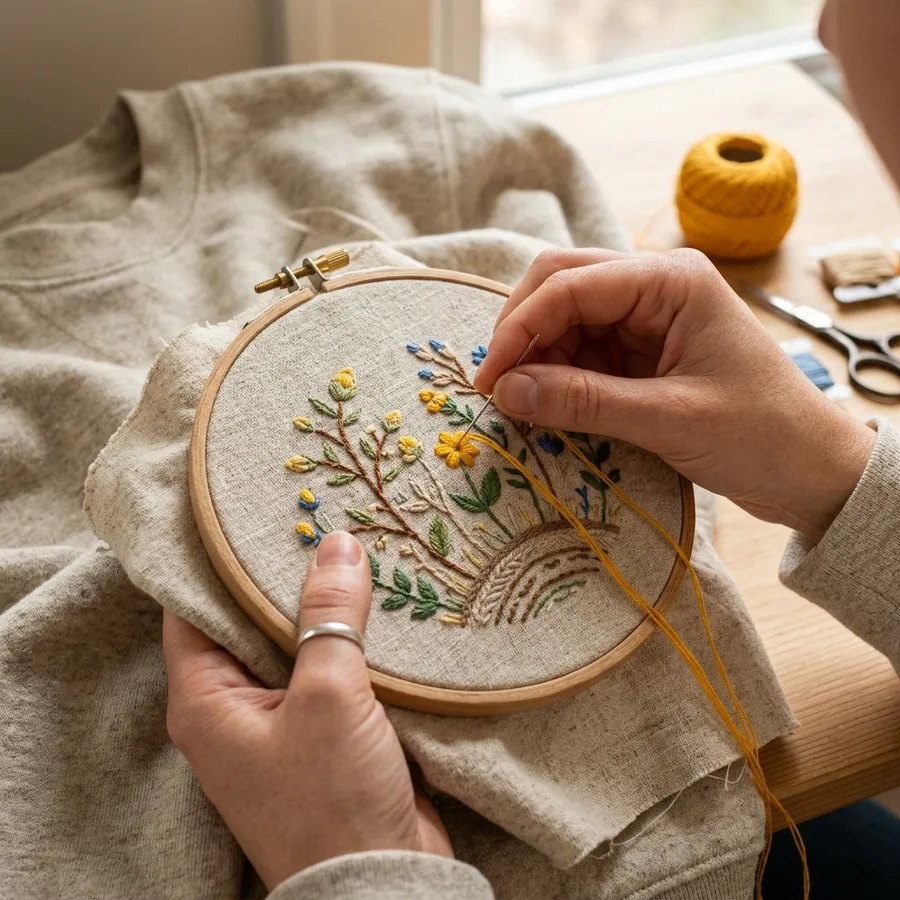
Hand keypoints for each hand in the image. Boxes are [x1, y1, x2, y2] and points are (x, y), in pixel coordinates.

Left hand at [163, 531, 452, 889]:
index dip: (215, 559)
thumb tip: (338, 545)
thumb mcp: (329, 695)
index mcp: (206, 700)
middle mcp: (232, 708)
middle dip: (280, 575)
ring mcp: (277, 721)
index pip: (192, 608)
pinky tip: (376, 603)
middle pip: (246, 621)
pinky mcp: (320, 732)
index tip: (245, 510)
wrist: (380, 882)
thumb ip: (329, 616)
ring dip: (321, 607)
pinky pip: (325, 669)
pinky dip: (346, 639)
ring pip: (292, 644)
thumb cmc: (332, 799)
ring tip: (351, 547)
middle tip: (313, 517)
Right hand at [474, 248, 875, 542]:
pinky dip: (557, 375)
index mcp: (671, 281)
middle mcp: (654, 287)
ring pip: (565, 320)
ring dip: (537, 357)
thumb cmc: (762, 436)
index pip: (572, 284)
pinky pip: (582, 352)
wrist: (812, 471)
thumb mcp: (670, 419)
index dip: (520, 327)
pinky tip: (546, 404)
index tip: (489, 379)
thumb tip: (507, 391)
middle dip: (522, 332)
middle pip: (561, 286)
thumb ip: (585, 402)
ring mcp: (647, 318)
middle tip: (496, 387)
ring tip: (520, 404)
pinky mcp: (641, 352)